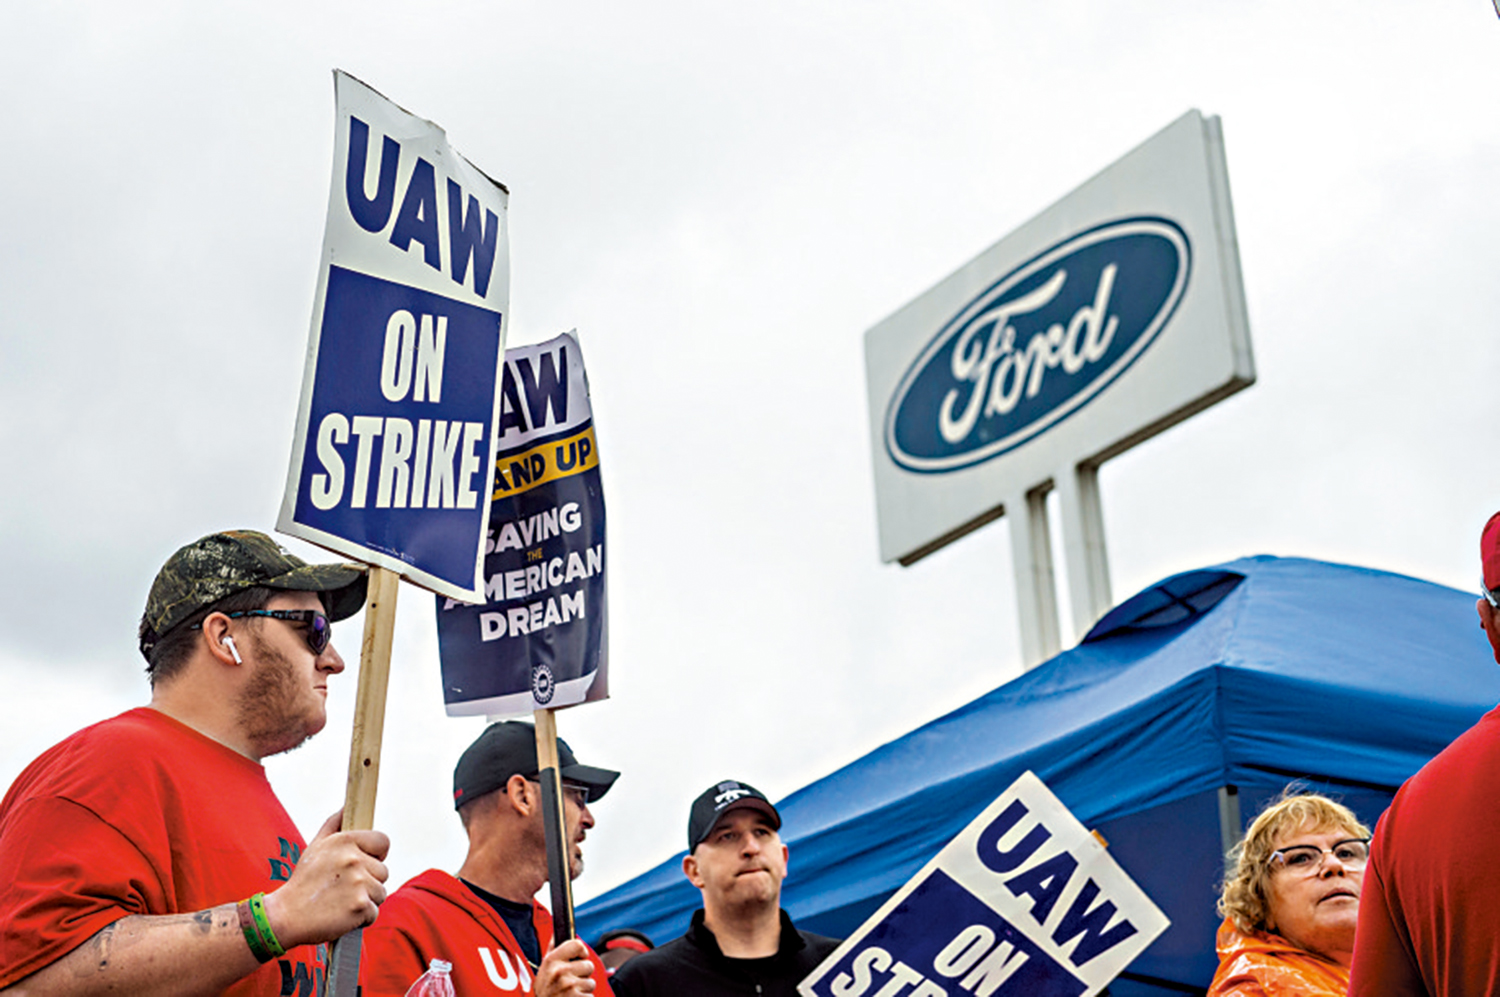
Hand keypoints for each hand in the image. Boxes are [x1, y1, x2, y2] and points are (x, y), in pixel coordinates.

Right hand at [262, 811, 389, 947]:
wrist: (285, 916)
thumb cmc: (304, 881)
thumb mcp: (315, 846)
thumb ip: (334, 823)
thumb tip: (348, 806)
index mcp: (345, 841)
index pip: (383, 841)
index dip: (376, 854)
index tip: (364, 864)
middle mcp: (354, 859)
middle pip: (384, 871)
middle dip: (368, 881)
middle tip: (343, 888)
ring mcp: (358, 884)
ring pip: (381, 892)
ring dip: (366, 900)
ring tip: (341, 901)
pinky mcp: (360, 907)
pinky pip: (374, 912)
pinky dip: (361, 918)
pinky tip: (341, 915)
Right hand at [535, 938, 597, 996]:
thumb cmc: (545, 991)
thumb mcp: (544, 970)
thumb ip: (552, 950)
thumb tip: (557, 931)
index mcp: (551, 961)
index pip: (577, 944)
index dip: (581, 951)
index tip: (580, 957)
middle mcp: (560, 972)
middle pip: (588, 965)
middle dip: (583, 975)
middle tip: (570, 983)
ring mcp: (569, 987)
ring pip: (591, 983)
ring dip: (584, 990)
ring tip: (570, 994)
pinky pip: (591, 996)